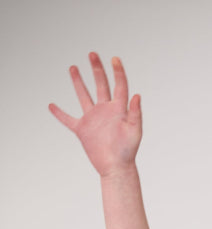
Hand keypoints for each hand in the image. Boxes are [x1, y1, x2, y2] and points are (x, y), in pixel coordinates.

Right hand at [49, 53, 141, 175]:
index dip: (118, 72)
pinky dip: (59, 113)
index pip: (119, 85)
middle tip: (92, 54)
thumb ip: (135, 113)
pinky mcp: (82, 130)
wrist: (116, 168)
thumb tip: (137, 95)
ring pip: (84, 96)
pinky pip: (68, 119)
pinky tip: (50, 105)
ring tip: (73, 67)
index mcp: (119, 109)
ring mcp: (93, 119)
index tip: (114, 58)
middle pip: (101, 85)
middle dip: (97, 69)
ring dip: (78, 82)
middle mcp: (105, 111)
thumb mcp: (134, 132)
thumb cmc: (128, 152)